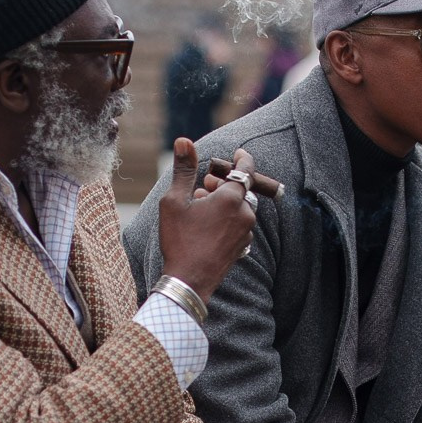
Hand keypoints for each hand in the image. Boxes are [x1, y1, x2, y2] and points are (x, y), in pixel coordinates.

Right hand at [157, 140, 258, 304]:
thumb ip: (184, 169)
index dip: (242, 158)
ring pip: (239, 208)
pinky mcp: (243, 247)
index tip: (238, 152)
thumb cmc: (180, 240)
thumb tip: (184, 141)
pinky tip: (207, 226)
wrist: (189, 282)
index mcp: (232, 198)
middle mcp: (245, 214)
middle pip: (240, 189)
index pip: (246, 169)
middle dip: (223, 183)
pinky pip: (238, 225)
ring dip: (223, 202)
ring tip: (200, 206)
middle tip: (203, 185)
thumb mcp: (175, 201)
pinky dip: (227, 219)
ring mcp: (246, 232)